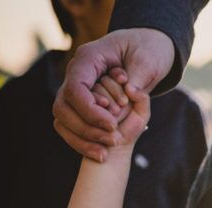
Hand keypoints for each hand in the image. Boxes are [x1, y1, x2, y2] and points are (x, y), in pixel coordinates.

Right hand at [53, 28, 174, 161]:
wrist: (146, 50)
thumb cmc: (148, 52)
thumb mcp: (149, 61)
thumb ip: (138, 78)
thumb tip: (130, 92)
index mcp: (90, 57)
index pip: (76, 87)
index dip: (91, 110)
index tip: (113, 125)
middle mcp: (77, 72)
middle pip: (64, 105)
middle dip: (87, 127)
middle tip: (115, 139)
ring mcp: (75, 88)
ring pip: (63, 117)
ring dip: (84, 137)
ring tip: (107, 150)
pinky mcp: (79, 103)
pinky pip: (69, 125)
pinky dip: (83, 141)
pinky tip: (101, 154)